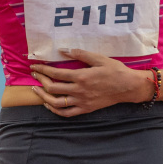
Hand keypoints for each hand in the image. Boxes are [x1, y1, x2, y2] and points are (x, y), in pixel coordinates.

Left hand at [30, 48, 152, 116]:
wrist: (128, 87)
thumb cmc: (115, 70)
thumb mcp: (99, 58)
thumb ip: (80, 54)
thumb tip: (63, 50)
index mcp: (81, 76)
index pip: (56, 73)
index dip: (43, 69)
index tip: (35, 66)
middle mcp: (79, 90)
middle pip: (52, 87)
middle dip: (40, 80)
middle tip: (34, 74)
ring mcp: (81, 101)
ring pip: (56, 103)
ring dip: (43, 96)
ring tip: (36, 90)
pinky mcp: (85, 109)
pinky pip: (66, 113)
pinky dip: (55, 110)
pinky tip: (49, 104)